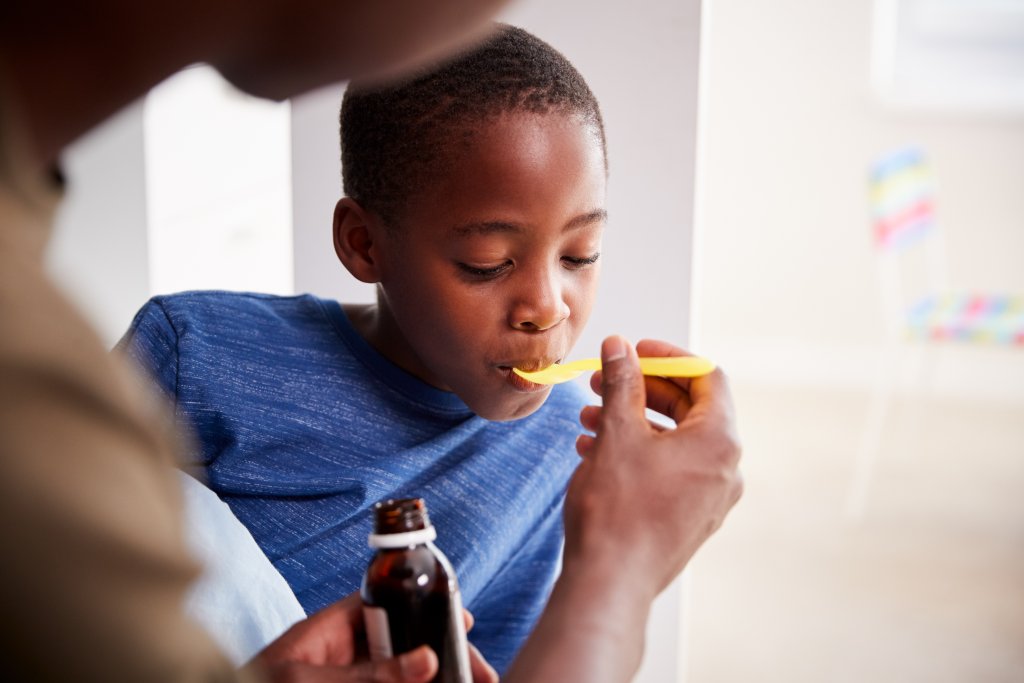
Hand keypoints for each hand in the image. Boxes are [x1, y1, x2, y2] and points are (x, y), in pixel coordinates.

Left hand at [251, 592, 497, 682]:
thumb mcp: (311, 678)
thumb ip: (369, 673)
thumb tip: (428, 660)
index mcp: (334, 627)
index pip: (391, 604)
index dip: (429, 608)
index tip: (464, 620)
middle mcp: (345, 651)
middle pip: (408, 644)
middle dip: (445, 654)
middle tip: (480, 674)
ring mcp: (346, 674)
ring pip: (403, 672)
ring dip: (434, 676)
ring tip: (468, 681)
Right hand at [568, 336, 742, 597]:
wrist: (611, 581)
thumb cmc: (617, 511)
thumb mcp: (617, 433)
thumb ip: (622, 382)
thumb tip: (620, 347)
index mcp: (719, 443)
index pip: (707, 377)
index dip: (669, 357)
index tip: (634, 351)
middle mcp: (725, 470)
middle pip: (690, 408)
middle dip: (643, 390)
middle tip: (603, 381)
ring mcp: (709, 498)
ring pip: (674, 441)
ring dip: (633, 421)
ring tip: (589, 419)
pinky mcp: (689, 518)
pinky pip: (669, 470)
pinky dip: (638, 452)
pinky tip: (595, 451)